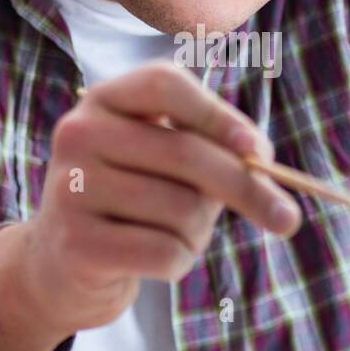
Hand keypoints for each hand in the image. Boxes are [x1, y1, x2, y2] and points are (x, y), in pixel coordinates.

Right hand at [23, 61, 301, 337]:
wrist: (61, 264)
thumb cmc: (133, 202)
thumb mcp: (166, 163)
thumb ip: (214, 153)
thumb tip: (265, 167)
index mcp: (103, 101)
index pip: (165, 86)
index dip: (217, 115)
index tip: (259, 151)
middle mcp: (78, 134)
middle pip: (186, 153)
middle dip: (248, 190)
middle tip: (288, 219)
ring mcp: (70, 188)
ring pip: (182, 210)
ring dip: (200, 233)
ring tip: (175, 234)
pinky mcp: (76, 243)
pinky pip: (165, 253)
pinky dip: (180, 263)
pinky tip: (155, 260)